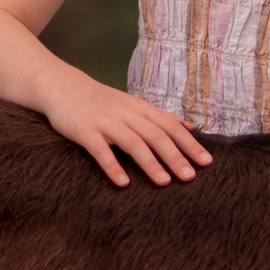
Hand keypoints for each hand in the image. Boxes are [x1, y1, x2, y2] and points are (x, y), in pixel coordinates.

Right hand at [41, 78, 212, 186]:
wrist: (62, 86)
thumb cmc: (102, 101)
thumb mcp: (133, 104)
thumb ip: (159, 116)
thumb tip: (189, 127)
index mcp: (140, 108)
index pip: (170, 126)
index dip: (189, 143)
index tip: (207, 162)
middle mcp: (126, 113)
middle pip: (155, 135)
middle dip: (175, 156)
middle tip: (190, 177)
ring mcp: (105, 121)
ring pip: (132, 142)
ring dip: (150, 163)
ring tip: (164, 182)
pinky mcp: (84, 130)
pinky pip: (100, 149)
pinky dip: (112, 165)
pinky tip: (123, 183)